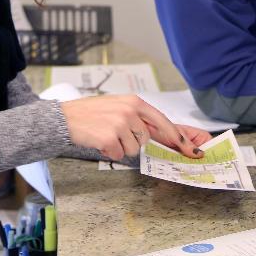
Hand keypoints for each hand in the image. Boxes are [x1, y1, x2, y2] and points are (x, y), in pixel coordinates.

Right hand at [60, 95, 205, 160]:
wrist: (64, 118)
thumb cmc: (91, 114)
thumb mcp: (117, 106)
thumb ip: (138, 117)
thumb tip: (158, 133)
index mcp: (134, 101)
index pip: (162, 121)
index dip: (177, 137)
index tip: (191, 149)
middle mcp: (130, 110)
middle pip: (145, 138)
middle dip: (132, 142)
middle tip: (115, 135)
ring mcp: (120, 123)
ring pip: (133, 148)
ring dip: (119, 147)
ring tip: (105, 136)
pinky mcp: (110, 136)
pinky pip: (118, 154)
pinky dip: (109, 152)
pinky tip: (98, 141)